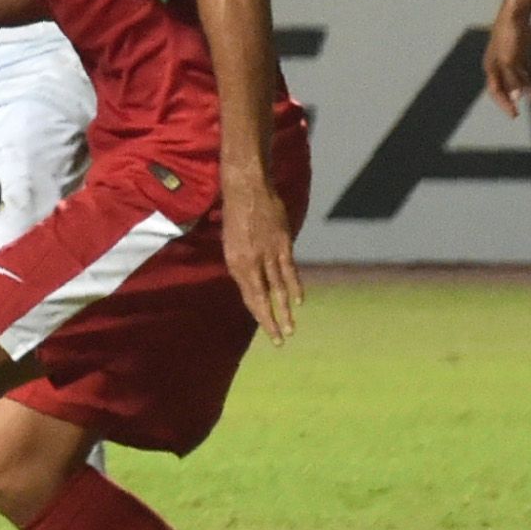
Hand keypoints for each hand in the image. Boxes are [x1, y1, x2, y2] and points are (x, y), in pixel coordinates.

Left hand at [219, 172, 302, 343]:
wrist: (246, 188)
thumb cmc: (236, 213)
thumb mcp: (231, 241)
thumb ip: (243, 263)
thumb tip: (252, 280)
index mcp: (235, 262)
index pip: (248, 295)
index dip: (258, 314)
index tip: (266, 330)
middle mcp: (250, 262)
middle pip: (262, 298)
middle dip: (271, 321)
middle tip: (279, 341)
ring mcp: (267, 253)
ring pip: (278, 289)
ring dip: (285, 311)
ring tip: (291, 329)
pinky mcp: (282, 244)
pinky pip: (289, 271)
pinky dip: (295, 287)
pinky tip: (299, 302)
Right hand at [482, 5, 530, 116]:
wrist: (515, 15)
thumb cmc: (508, 37)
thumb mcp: (510, 61)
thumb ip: (513, 79)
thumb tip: (517, 98)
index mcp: (491, 67)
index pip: (495, 91)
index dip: (504, 104)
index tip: (514, 115)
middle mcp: (499, 65)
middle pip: (505, 86)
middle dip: (513, 99)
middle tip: (519, 111)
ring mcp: (510, 59)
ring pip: (517, 79)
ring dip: (525, 89)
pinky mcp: (521, 53)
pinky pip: (526, 70)